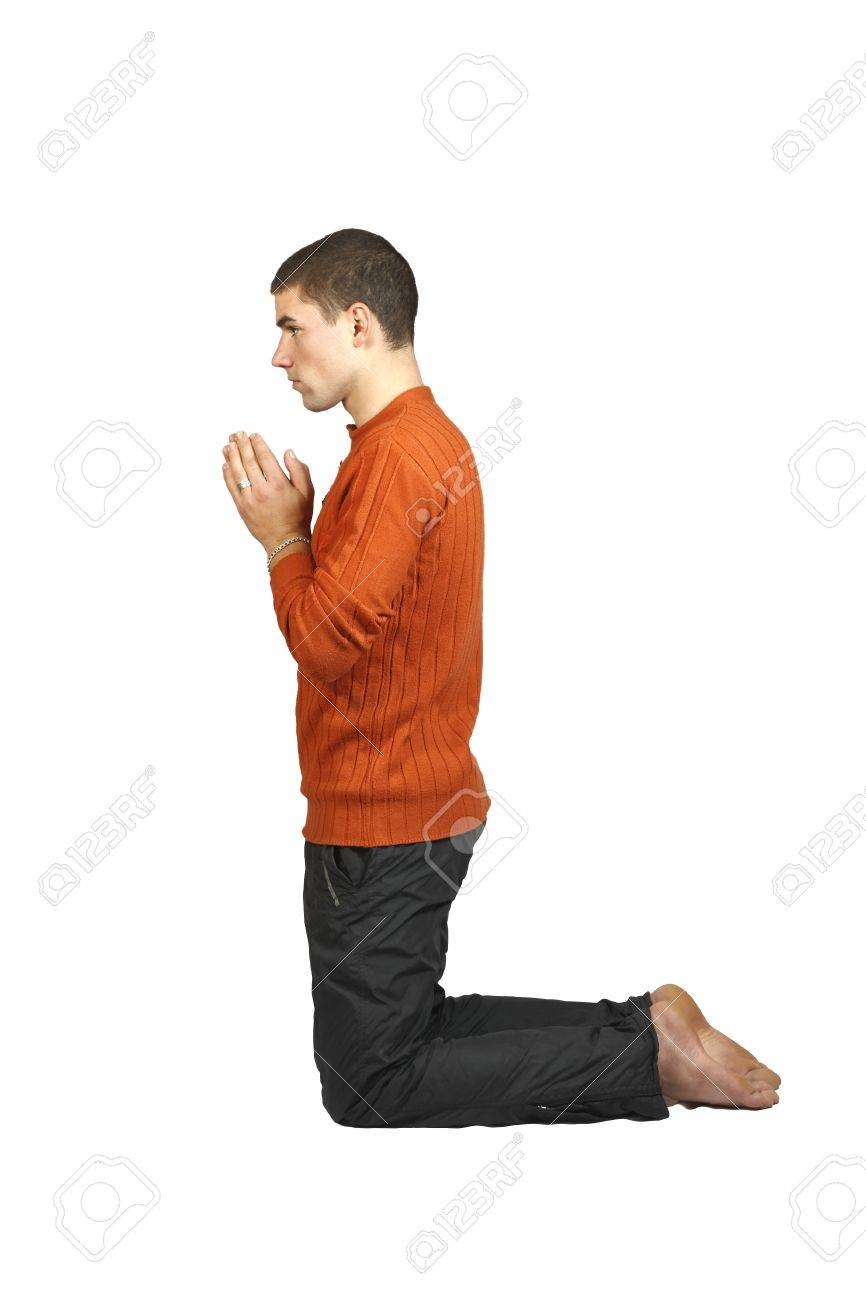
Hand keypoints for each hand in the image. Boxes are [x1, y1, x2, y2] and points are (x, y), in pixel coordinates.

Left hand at [222, 431, 313, 552]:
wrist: (285, 541)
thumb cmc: (298, 516)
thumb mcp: (307, 492)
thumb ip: (299, 470)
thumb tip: (288, 453)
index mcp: (279, 484)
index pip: (265, 458)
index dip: (258, 444)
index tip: (254, 435)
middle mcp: (262, 490)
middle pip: (249, 462)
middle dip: (242, 445)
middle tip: (238, 434)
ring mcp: (250, 499)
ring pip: (238, 472)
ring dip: (232, 456)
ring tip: (228, 444)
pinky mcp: (242, 507)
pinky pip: (232, 487)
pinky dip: (227, 474)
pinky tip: (226, 464)